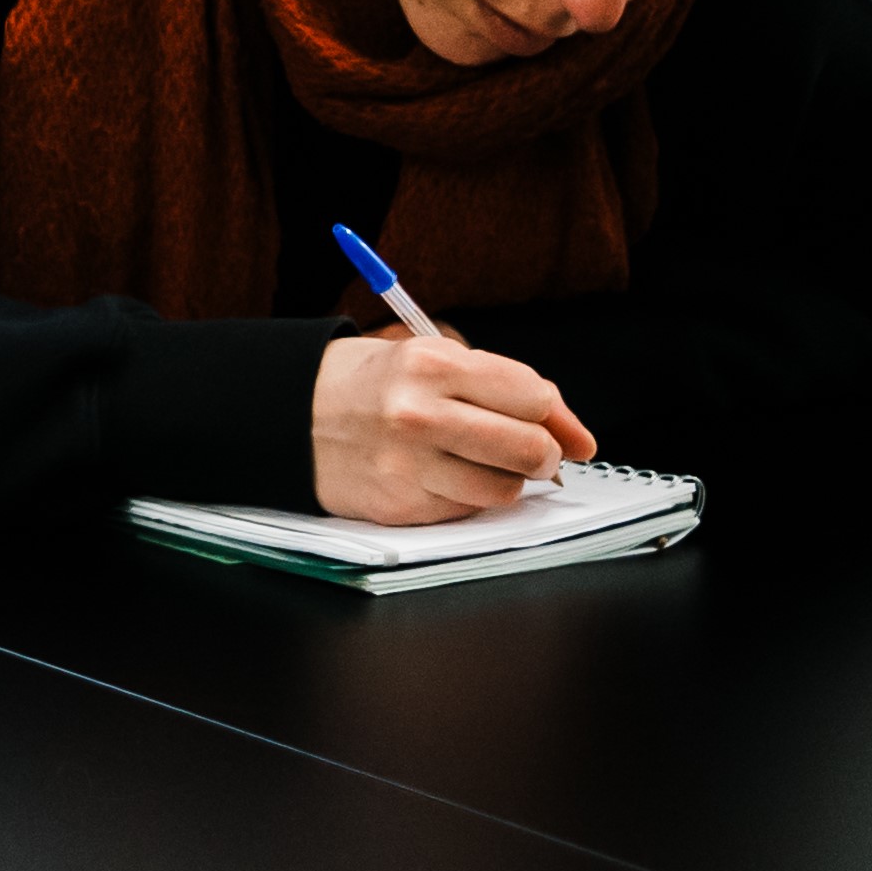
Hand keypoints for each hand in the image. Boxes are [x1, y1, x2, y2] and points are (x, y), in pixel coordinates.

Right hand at [309, 330, 596, 524]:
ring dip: (506, 481)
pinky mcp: (398, 504)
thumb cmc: (376, 384)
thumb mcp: (434, 360)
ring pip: (505, 490)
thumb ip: (510, 389)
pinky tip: (443, 476)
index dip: (554, 416)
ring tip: (480, 463)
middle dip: (543, 455)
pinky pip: (466, 510)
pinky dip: (468, 496)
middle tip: (530, 452)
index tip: (554, 427)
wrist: (291, 414)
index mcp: (430, 364)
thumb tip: (580, 440)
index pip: (533, 398)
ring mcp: (406, 464)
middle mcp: (418, 413)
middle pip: (529, 449)